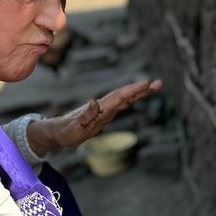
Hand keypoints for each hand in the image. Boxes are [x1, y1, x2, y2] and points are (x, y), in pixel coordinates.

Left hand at [26, 78, 162, 155]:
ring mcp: (104, 110)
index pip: (119, 97)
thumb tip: (94, 101)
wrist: (56, 132)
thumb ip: (85, 115)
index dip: (133, 91)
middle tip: (159, 83)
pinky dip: (131, 99)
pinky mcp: (103, 115)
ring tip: (154, 86)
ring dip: (139, 93)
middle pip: (125, 95)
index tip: (146, 84)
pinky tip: (138, 96)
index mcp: (99, 109)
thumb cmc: (64, 131)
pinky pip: (121, 105)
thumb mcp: (74, 128)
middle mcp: (103, 107)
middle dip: (141, 89)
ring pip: (125, 99)